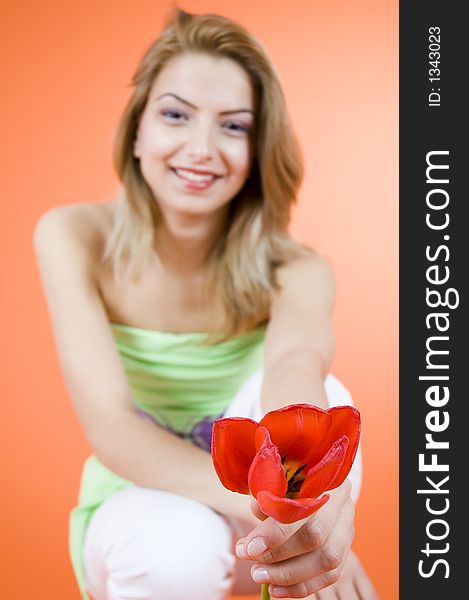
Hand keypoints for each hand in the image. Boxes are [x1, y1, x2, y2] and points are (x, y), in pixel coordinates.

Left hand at [235, 480, 369, 597]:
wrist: (309, 483)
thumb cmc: (288, 479)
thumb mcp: (277, 481)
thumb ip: (270, 494)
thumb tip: (257, 507)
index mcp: (326, 478)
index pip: (304, 509)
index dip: (276, 532)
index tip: (249, 548)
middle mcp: (342, 503)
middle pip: (316, 536)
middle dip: (278, 555)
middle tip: (250, 560)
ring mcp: (347, 528)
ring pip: (327, 561)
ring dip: (289, 575)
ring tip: (259, 576)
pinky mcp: (346, 549)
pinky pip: (330, 575)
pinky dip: (301, 587)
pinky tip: (276, 590)